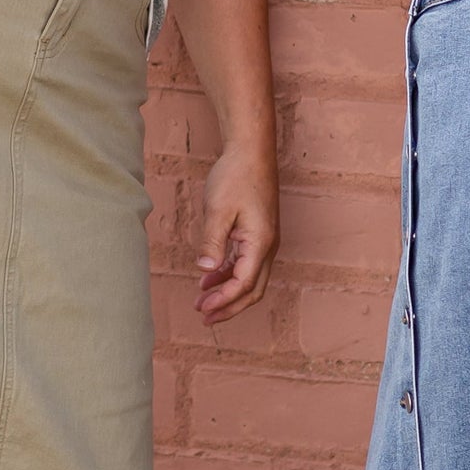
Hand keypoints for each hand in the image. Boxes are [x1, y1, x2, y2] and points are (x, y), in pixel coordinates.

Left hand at [197, 146, 278, 322]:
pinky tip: (209, 278)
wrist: (251, 151)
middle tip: (205, 318)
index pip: (243, 284)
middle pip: (252, 289)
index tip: (203, 309)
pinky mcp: (257, 234)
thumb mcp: (218, 210)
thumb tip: (206, 271)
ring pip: (249, 278)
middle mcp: (267, 246)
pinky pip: (245, 263)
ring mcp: (264, 241)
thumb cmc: (235, 176)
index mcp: (260, 243)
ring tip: (202, 301)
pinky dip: (228, 274)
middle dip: (229, 306)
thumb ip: (212, 242)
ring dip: (227, 292)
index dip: (223, 301)